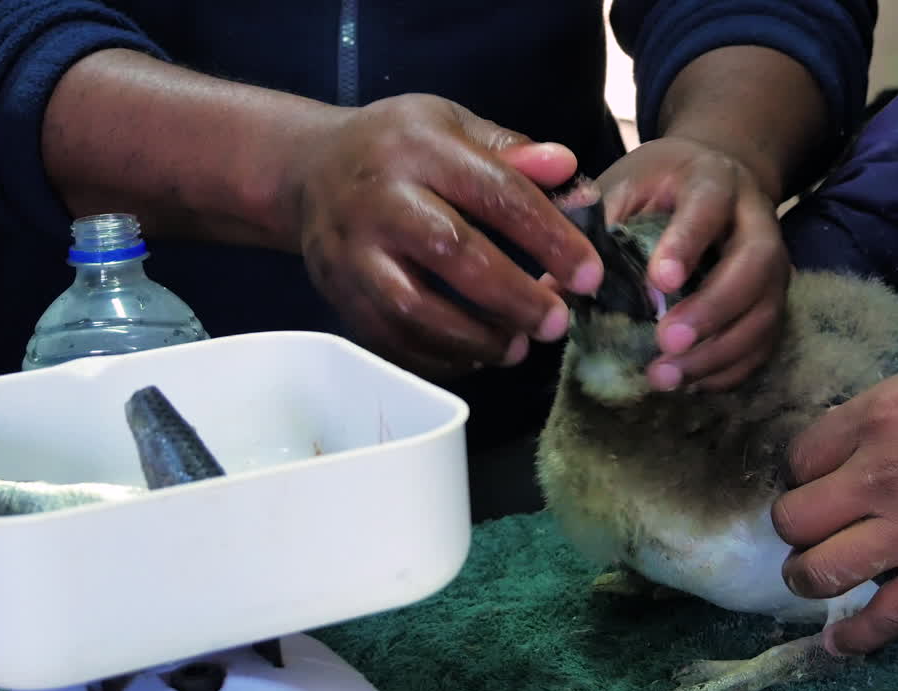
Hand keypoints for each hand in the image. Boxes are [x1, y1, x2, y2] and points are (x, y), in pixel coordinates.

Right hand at [287, 94, 603, 377]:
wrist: (307, 170)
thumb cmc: (400, 148)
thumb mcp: (453, 126)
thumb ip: (511, 151)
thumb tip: (569, 170)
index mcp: (421, 148)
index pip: (497, 193)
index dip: (549, 237)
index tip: (590, 275)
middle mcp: (381, 198)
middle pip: (453, 253)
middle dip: (514, 296)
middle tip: (557, 324)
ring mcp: (351, 249)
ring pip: (414, 307)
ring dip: (475, 338)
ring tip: (518, 349)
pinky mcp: (335, 292)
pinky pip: (387, 338)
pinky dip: (436, 357)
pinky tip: (473, 357)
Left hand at [594, 136, 789, 390]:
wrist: (718, 182)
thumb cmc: (661, 187)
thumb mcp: (626, 186)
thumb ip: (595, 228)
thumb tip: (552, 288)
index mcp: (715, 182)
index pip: (709, 209)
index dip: (686, 245)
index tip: (658, 282)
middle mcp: (757, 224)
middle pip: (752, 268)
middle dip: (710, 310)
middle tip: (664, 341)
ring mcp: (774, 268)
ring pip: (763, 315)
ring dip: (717, 353)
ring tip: (664, 377)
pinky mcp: (772, 304)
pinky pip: (763, 345)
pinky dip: (728, 370)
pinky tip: (689, 383)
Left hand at [771, 345, 897, 654]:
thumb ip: (880, 411)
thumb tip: (848, 440)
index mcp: (874, 418)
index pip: (799, 457)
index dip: (801, 470)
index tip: (817, 477)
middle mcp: (879, 476)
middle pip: (795, 517)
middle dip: (792, 524)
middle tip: (808, 525)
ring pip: (821, 570)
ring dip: (805, 576)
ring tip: (809, 573)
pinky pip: (886, 618)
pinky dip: (855, 637)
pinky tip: (836, 642)